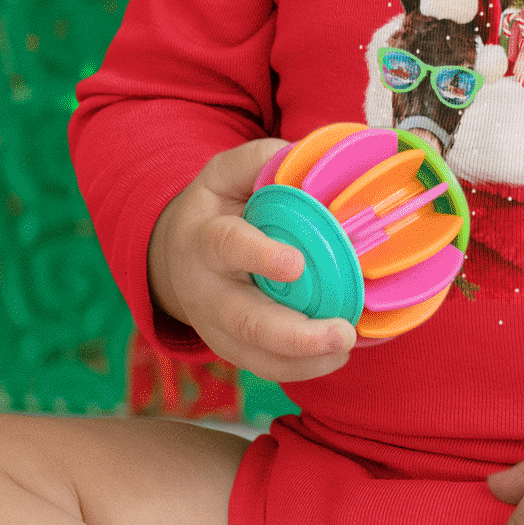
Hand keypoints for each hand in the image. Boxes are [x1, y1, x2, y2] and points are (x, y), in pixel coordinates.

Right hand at [146, 140, 355, 388]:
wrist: (178, 256)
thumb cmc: (216, 209)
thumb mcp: (225, 174)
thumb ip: (259, 162)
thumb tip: (303, 156)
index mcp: (203, 239)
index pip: (228, 246)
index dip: (259, 256)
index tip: (296, 263)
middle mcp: (206, 291)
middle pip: (246, 321)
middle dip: (295, 334)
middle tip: (341, 332)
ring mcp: (216, 328)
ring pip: (257, 356)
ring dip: (304, 360)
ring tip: (345, 347)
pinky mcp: (232, 351)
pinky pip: (266, 368)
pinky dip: (303, 368)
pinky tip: (337, 356)